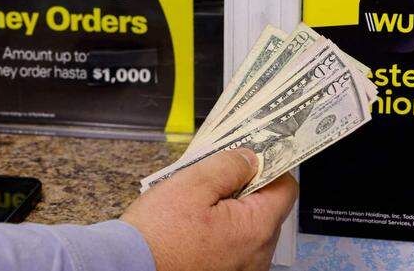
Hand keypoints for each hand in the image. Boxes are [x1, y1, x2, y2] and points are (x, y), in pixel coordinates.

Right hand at [121, 149, 296, 270]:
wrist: (127, 267)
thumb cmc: (156, 234)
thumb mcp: (192, 183)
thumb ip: (229, 165)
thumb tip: (250, 158)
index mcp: (256, 228)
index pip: (286, 188)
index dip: (270, 166)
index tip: (251, 155)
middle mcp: (257, 255)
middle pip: (267, 208)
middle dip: (246, 188)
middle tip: (214, 177)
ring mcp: (243, 270)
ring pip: (249, 228)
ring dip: (232, 210)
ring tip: (199, 203)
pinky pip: (235, 247)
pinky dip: (222, 232)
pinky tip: (196, 225)